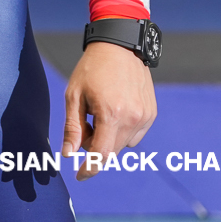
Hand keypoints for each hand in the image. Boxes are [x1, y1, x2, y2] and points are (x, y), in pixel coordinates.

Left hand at [62, 40, 156, 178]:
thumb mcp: (74, 95)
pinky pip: (135, 134)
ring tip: (99, 112)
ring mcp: (145, 117)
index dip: (89, 168)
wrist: (120, 45)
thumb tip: (69, 154)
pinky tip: (114, 110)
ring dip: (109, 138)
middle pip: (111, 150)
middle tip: (85, 122)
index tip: (80, 175)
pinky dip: (122, 130)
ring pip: (123, 144)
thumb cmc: (92, 68)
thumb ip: (72, 127)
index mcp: (111, 114)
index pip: (101, 155)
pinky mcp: (152, 113)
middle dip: (94, 145)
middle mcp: (133, 118)